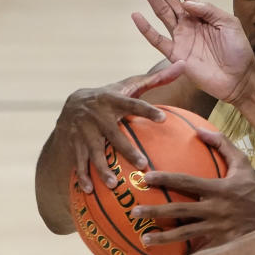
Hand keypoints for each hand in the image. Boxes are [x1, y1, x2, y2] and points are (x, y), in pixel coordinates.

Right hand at [56, 65, 182, 192]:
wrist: (71, 103)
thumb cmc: (111, 96)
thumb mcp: (129, 85)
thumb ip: (157, 79)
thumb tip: (184, 64)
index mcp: (113, 99)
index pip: (133, 103)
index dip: (147, 110)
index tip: (163, 119)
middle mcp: (97, 115)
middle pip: (113, 134)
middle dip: (126, 149)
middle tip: (142, 164)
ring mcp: (83, 131)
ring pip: (93, 151)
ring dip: (101, 168)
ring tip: (113, 183)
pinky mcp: (73, 143)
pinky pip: (78, 162)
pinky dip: (82, 176)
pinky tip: (90, 190)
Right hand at [131, 0, 254, 103]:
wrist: (239, 79)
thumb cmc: (238, 51)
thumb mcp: (229, 24)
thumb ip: (209, 10)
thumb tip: (186, 2)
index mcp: (202, 11)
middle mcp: (188, 21)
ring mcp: (181, 37)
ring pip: (161, 12)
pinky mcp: (176, 54)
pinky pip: (157, 40)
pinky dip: (146, 29)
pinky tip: (136, 15)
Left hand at [131, 129, 254, 247]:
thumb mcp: (243, 163)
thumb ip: (222, 144)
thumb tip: (200, 130)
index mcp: (219, 188)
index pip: (186, 181)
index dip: (165, 178)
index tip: (145, 178)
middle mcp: (216, 209)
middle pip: (180, 210)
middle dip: (155, 212)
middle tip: (134, 212)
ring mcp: (219, 228)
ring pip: (186, 234)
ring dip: (163, 238)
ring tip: (144, 239)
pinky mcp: (224, 244)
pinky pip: (201, 251)